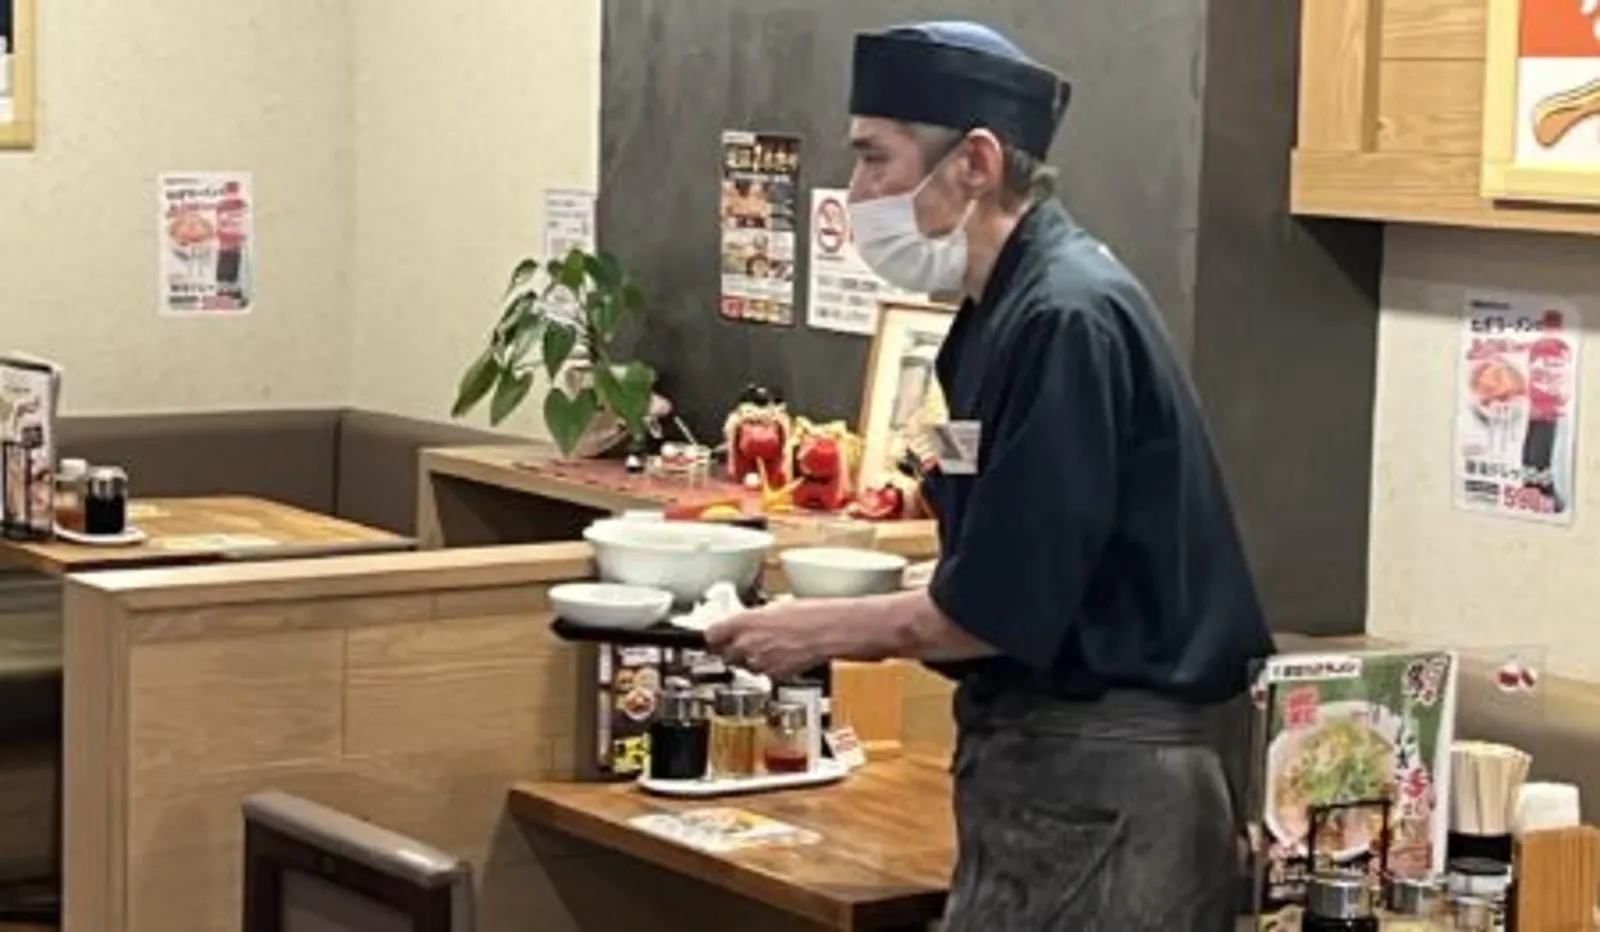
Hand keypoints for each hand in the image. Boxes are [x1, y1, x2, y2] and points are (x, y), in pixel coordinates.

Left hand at [705, 599, 840, 679]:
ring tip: (772, 647)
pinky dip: (769, 668)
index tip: (717, 638)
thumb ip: (751, 620)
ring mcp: (758, 663)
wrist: (829, 631)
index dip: (715, 638)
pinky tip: (783, 656)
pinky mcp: (773, 676)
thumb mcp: (772, 607)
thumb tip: (744, 625)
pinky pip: (763, 674)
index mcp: (743, 622)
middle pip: (725, 655)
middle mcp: (746, 644)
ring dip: (751, 660)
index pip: (710, 636)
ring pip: (744, 667)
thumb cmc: (808, 614)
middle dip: (733, 651)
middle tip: (747, 643)